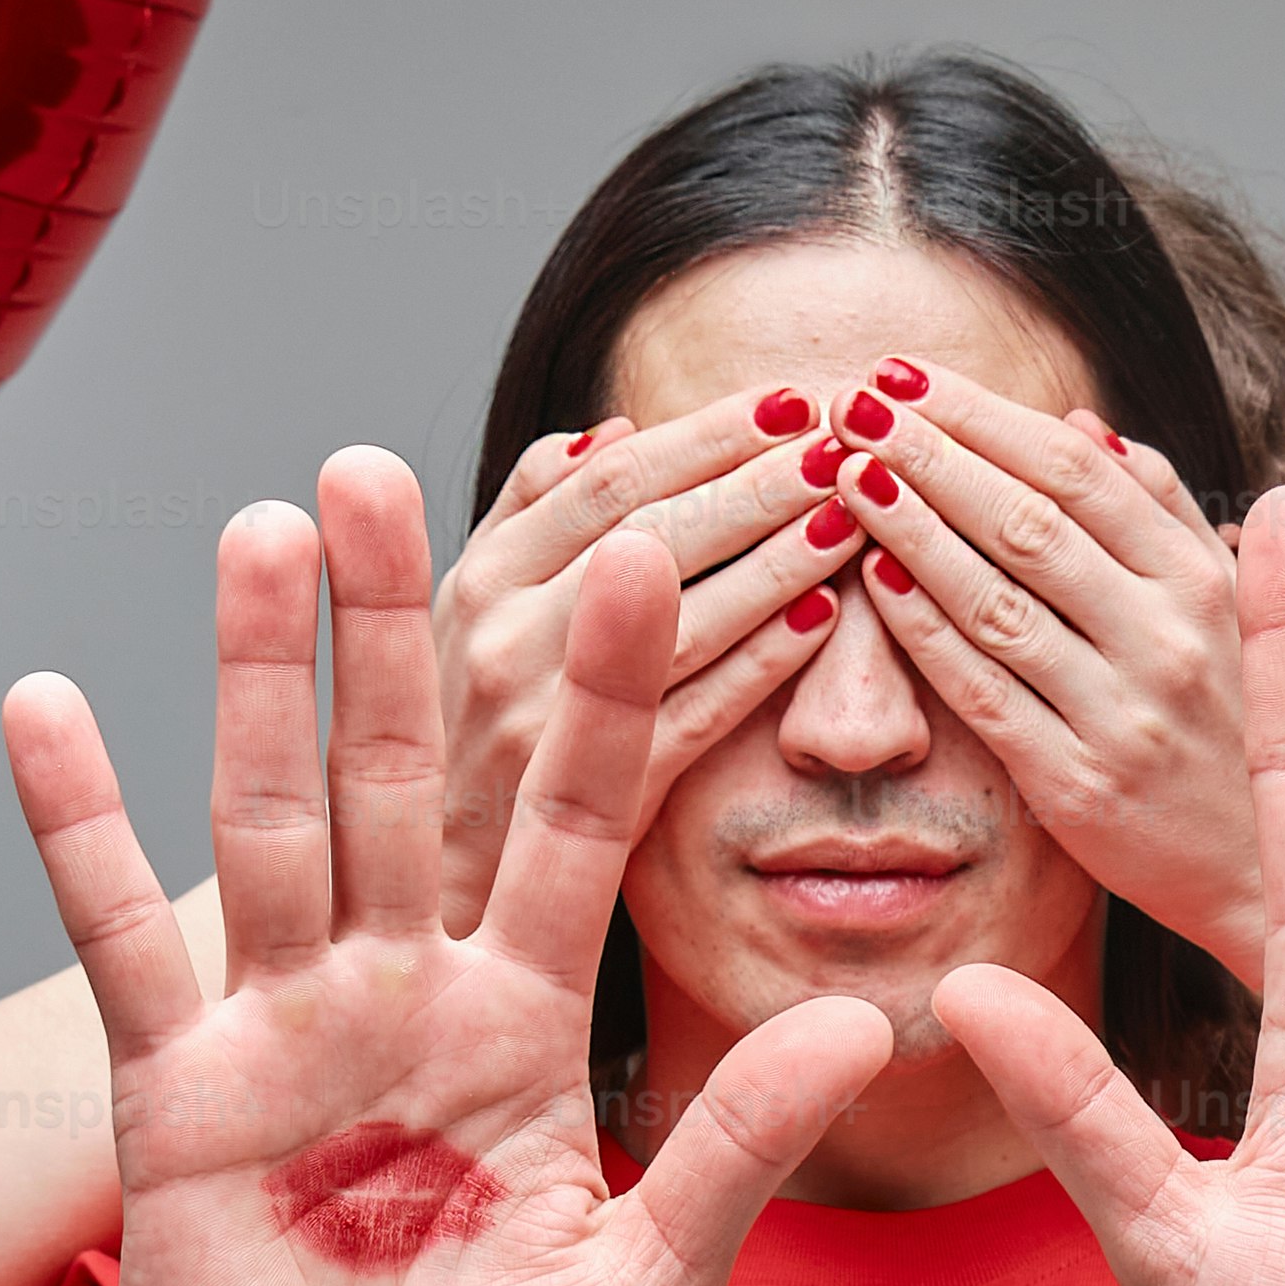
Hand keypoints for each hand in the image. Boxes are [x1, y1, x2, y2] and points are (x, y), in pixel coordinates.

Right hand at [4, 447, 891, 1285]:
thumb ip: (737, 1146)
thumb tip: (863, 1017)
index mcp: (530, 1023)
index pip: (585, 820)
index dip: (626, 693)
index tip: (663, 552)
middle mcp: (407, 993)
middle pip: (415, 771)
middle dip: (410, 624)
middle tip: (399, 466)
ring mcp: (286, 1028)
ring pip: (278, 815)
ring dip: (259, 673)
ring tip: (261, 524)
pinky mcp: (177, 1090)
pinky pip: (122, 938)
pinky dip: (77, 827)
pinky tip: (44, 703)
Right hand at [421, 400, 863, 927]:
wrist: (432, 886)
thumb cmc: (463, 733)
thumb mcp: (464, 611)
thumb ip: (530, 512)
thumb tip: (613, 428)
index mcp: (479, 577)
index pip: (611, 481)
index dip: (706, 434)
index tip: (787, 399)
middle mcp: (502, 637)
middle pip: (653, 535)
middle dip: (757, 481)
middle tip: (842, 439)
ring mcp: (546, 720)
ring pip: (681, 619)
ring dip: (777, 559)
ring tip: (851, 511)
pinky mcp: (595, 800)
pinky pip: (696, 715)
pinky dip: (761, 662)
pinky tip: (824, 622)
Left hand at [841, 358, 1274, 976]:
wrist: (1263, 865)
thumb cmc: (1233, 717)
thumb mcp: (1226, 603)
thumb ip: (1159, 509)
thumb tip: (1079, 424)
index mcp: (1201, 578)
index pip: (1078, 471)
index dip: (982, 414)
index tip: (905, 374)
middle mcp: (1167, 637)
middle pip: (1030, 522)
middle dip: (930, 453)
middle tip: (852, 405)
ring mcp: (1122, 713)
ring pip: (998, 601)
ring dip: (913, 530)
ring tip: (846, 474)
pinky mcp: (1078, 786)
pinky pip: (986, 694)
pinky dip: (928, 634)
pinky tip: (875, 583)